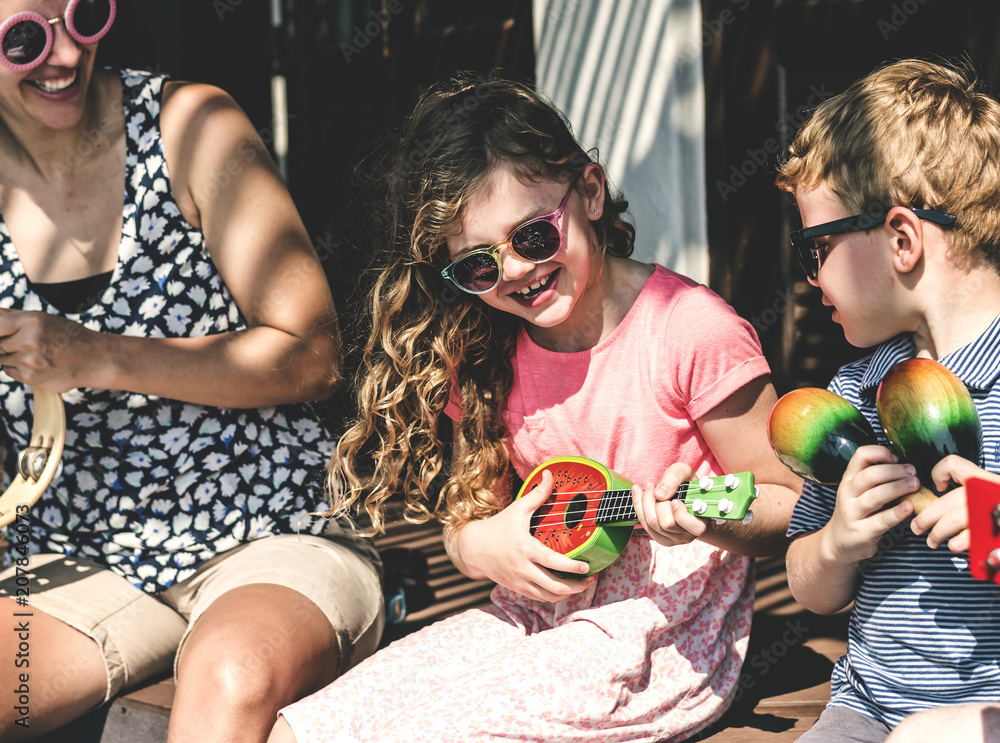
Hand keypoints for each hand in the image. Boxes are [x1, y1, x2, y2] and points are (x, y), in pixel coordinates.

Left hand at [0, 310, 101, 391]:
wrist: (94, 360)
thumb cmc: (68, 336)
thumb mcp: (44, 318)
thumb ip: (12, 316)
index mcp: (32, 321)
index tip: (1, 332)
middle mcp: (29, 341)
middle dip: (5, 342)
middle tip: (23, 342)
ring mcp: (29, 362)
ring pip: (1, 358)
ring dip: (11, 355)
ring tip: (34, 353)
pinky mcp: (30, 378)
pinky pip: (8, 370)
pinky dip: (17, 367)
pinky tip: (36, 363)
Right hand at [450, 469, 594, 601]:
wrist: (473, 548)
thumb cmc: (498, 527)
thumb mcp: (517, 509)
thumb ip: (537, 494)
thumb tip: (550, 474)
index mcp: (525, 548)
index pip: (552, 562)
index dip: (572, 567)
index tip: (587, 566)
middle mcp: (523, 568)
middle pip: (553, 586)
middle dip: (576, 587)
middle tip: (590, 579)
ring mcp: (519, 581)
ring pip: (548, 596)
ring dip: (567, 594)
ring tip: (581, 585)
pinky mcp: (517, 588)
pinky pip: (539, 598)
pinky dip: (554, 596)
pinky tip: (564, 589)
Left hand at [632, 463, 707, 546]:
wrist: (683, 496)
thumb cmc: (687, 485)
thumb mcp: (685, 473)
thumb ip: (675, 477)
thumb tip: (659, 494)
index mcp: (702, 522)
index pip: (694, 527)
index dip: (681, 514)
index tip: (675, 500)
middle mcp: (689, 535)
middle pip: (666, 523)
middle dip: (657, 501)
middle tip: (654, 485)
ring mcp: (673, 539)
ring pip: (652, 523)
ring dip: (645, 501)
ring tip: (648, 486)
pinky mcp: (659, 537)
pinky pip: (643, 523)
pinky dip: (638, 505)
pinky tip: (638, 492)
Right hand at [821, 445, 917, 563]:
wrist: (838, 542)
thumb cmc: (856, 512)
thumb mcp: (858, 491)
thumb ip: (876, 479)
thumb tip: (906, 466)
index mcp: (849, 479)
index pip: (860, 456)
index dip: (880, 452)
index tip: (896, 458)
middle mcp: (847, 493)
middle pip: (869, 475)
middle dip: (894, 471)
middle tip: (913, 472)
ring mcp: (853, 513)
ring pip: (875, 496)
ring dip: (897, 488)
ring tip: (915, 485)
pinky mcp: (862, 532)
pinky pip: (881, 520)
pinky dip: (897, 513)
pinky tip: (910, 507)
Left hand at [911, 455, 999, 551]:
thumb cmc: (998, 504)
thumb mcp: (987, 490)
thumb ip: (970, 487)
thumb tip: (942, 488)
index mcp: (986, 480)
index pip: (955, 465)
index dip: (939, 472)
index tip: (936, 488)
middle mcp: (992, 492)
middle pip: (951, 500)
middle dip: (929, 516)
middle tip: (918, 528)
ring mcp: (999, 512)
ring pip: (961, 520)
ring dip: (944, 533)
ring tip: (935, 542)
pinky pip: (989, 542)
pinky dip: (979, 548)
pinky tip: (969, 552)